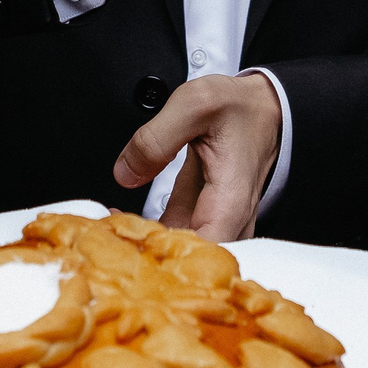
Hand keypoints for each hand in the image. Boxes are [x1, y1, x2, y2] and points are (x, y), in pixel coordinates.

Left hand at [112, 73, 281, 242]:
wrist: (262, 107)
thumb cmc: (241, 108)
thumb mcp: (195, 105)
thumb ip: (156, 139)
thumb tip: (124, 174)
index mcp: (229, 203)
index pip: (200, 255)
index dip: (162, 257)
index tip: (125, 242)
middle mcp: (227, 221)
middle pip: (188, 262)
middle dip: (144, 254)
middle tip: (105, 237)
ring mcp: (214, 221)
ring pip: (179, 251)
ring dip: (142, 244)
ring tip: (104, 229)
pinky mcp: (202, 215)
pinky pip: (174, 233)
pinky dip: (148, 231)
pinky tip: (119, 219)